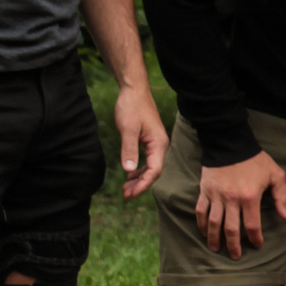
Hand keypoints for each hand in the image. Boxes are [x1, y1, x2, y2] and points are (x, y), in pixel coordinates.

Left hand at [113, 83, 167, 198]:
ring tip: (125, 188)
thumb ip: (129, 149)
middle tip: (125, 195)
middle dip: (140, 185)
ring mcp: (156, 143)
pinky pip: (147, 160)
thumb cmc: (131, 107)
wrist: (134, 90)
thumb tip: (128, 170)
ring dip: (139, 179)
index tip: (130, 193)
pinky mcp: (150, 140)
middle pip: (154, 172)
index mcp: (158, 143)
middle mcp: (160, 145)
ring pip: (150, 167)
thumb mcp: (127, 129)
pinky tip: (129, 174)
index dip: (143, 184)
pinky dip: (139, 169)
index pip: (154, 170)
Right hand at [196, 151, 285, 256]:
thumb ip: (282, 196)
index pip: (252, 225)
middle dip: (234, 245)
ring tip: (216, 249)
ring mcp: (216, 195)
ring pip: (214, 223)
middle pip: (231, 229)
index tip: (257, 244)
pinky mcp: (205, 190)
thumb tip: (285, 217)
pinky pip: (201, 211)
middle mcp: (231, 199)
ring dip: (214, 238)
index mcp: (250, 197)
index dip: (255, 238)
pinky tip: (205, 232)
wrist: (230, 143)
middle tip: (235, 256)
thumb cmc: (255, 160)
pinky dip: (202, 223)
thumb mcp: (275, 174)